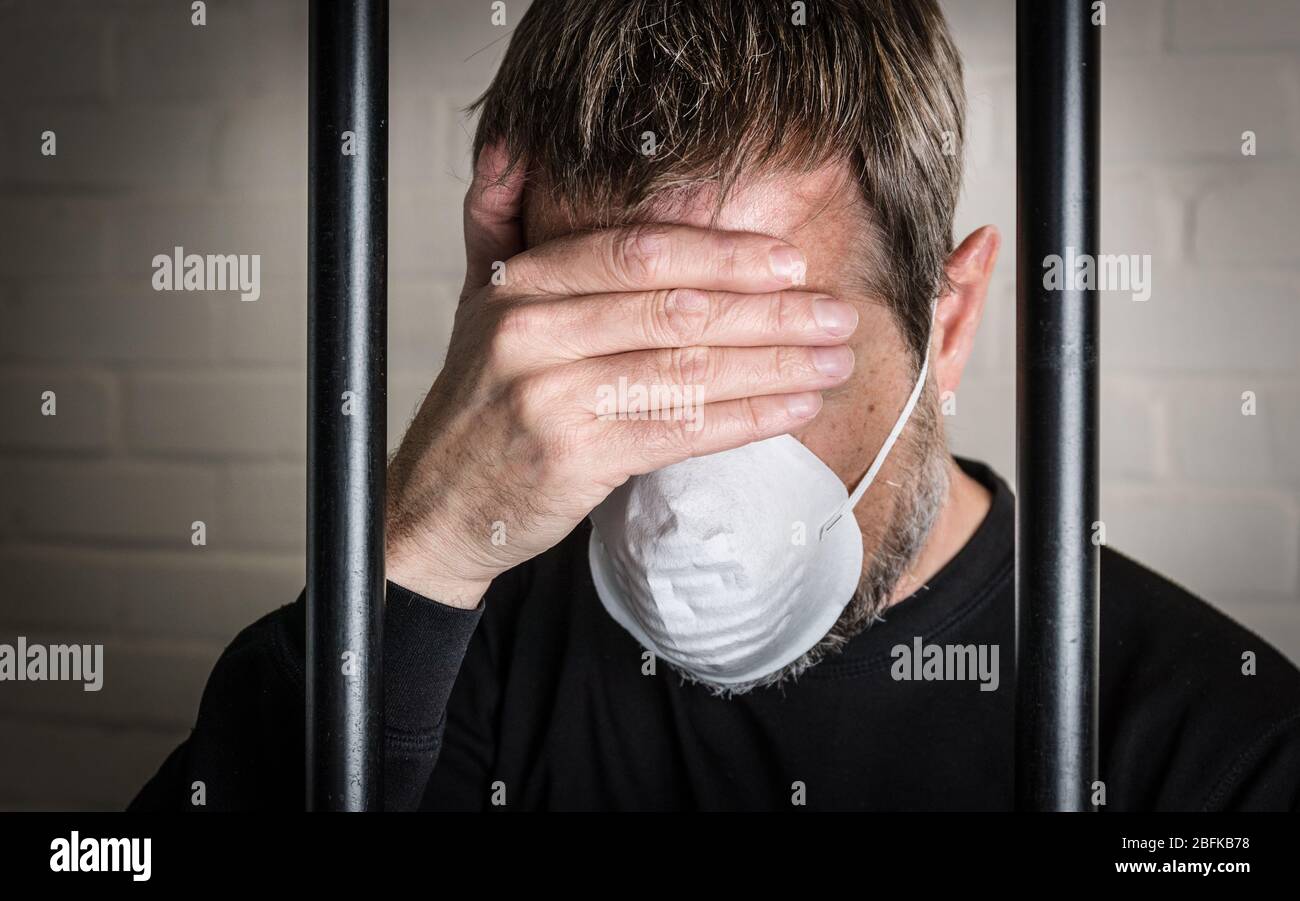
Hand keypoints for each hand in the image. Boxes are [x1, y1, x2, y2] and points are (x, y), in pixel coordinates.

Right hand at [385, 144, 858, 606]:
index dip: (723, 254)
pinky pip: (682, 429)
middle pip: (675, 309)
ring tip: (833, 361)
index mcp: (519, 284)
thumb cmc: (481, 407)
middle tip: (837, 313)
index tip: (789, 261)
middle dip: (769, 311)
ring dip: (775, 365)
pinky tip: (794, 408)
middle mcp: (532, 332)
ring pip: (688, 370)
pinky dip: (747, 419)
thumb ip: (502, 225)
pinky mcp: (577, 456)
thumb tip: (513, 146)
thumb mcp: (480, 306)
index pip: (638, 253)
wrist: (440, 506)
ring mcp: (552, 395)